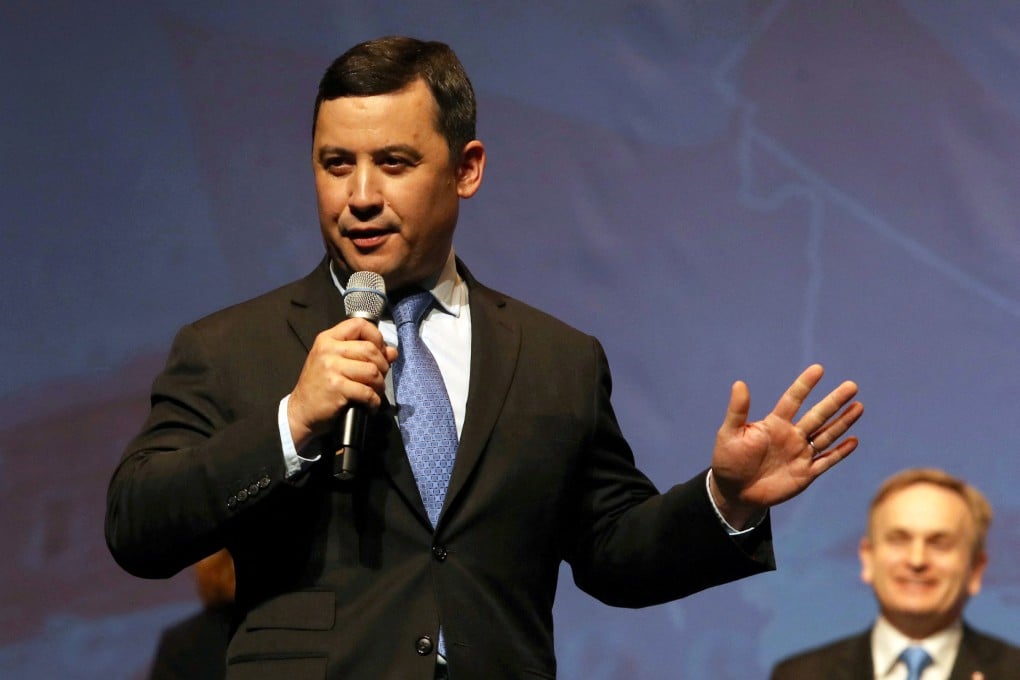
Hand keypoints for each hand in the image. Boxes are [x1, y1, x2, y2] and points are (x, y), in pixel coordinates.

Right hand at [287, 318, 398, 449]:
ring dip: (379, 385)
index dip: (376, 336)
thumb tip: (392, 352)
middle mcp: (328, 349)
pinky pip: (367, 392)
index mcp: (328, 339)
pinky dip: (374, 401)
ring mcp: (331, 368)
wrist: (301, 411)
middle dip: (382, 366)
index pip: (359, 324)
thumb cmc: (320, 385)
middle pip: (370, 349)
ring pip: (372, 371)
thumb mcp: (337, 363)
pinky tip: (370, 405)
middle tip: (379, 378)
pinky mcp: (336, 387)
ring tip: (374, 392)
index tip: (380, 351)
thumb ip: (363, 353)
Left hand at [709, 364, 862, 527]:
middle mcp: (791, 436)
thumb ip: (738, 411)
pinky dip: (840, 452)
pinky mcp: (805, 474)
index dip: (805, 385)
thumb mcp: (729, 434)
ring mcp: (800, 454)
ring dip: (842, 422)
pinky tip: (854, 440)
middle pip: (817, 415)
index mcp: (774, 424)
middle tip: (851, 385)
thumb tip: (739, 383)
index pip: (793, 400)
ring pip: (826, 435)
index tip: (818, 369)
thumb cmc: (728, 460)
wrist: (734, 492)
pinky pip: (826, 461)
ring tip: (859, 407)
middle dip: (834, 401)